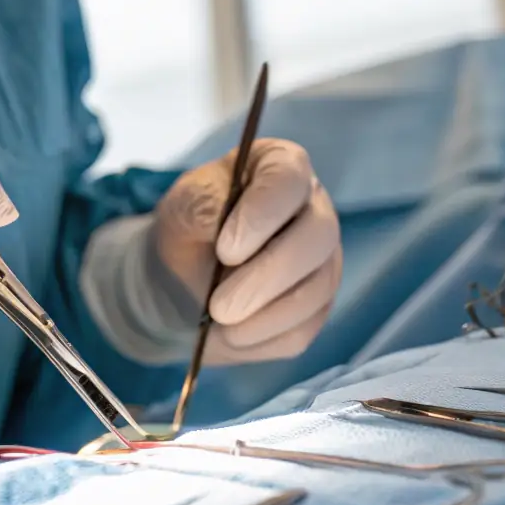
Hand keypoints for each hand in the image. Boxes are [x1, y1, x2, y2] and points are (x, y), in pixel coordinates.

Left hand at [154, 139, 340, 364]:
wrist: (182, 279)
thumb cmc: (189, 229)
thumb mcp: (183, 207)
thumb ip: (202, 205)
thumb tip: (220, 222)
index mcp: (281, 167)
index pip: (289, 180)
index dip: (262, 214)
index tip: (225, 249)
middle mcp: (314, 208)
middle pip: (316, 237)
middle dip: (267, 276)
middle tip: (219, 306)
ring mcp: (323, 259)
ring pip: (316, 289)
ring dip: (264, 315)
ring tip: (218, 323)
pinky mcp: (317, 306)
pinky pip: (304, 328)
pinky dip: (264, 337)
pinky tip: (232, 334)